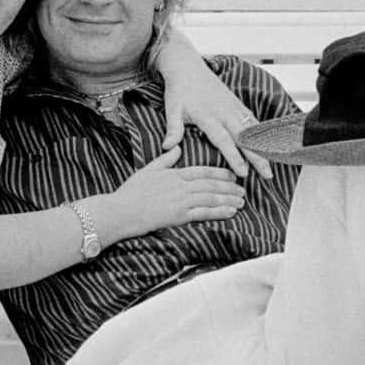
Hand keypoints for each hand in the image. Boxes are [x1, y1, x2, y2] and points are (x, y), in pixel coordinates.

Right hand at [97, 146, 245, 241]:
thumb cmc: (131, 191)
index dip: (220, 174)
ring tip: (242, 201)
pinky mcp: (178, 217)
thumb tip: (176, 148)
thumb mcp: (148, 170)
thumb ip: (165, 160)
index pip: (203, 172)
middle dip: (229, 187)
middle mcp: (181, 186)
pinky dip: (219, 212)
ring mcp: (180, 202)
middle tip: (243, 190)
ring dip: (229, 199)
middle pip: (211, 185)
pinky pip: (204, 213)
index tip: (232, 176)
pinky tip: (231, 212)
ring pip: (211, 198)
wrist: (121, 210)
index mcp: (174, 174)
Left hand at [153, 30, 273, 180]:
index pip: (224, 139)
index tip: (243, 173)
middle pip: (244, 138)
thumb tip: (167, 148)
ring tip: (271, 166)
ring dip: (263, 148)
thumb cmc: (179, 91)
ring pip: (252, 131)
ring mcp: (233, 106)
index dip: (234, 156)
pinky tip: (270, 148)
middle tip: (267, 175)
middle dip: (257, 157)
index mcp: (207, 115)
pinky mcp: (237, 103)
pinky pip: (253, 121)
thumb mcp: (172, 109)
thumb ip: (173, 129)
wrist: (187, 67)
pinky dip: (262, 135)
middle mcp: (224, 111)